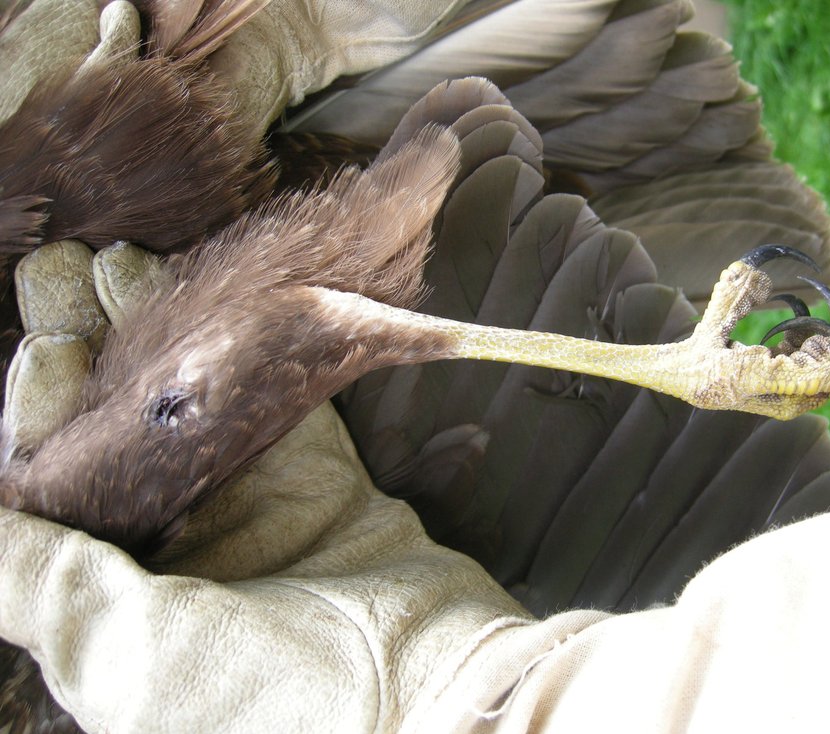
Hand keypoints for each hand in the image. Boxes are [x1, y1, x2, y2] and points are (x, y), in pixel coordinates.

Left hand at [0, 235, 530, 728]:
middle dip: (86, 353)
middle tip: (64, 272)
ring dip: (156, 339)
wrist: (435, 691)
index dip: (41, 413)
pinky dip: (248, 353)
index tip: (47, 348)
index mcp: (114, 597)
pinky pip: (273, 404)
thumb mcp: (129, 652)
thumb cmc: (272, 697)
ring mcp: (250, 511)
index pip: (55, 489)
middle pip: (112, 434)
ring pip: (189, 407)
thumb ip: (40, 581)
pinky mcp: (318, 481)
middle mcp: (175, 551)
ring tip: (121, 265)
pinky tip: (216, 300)